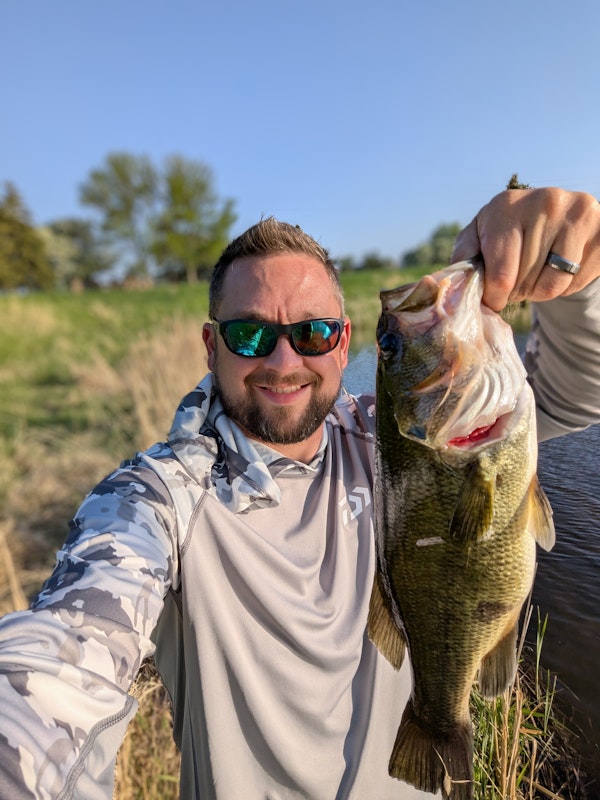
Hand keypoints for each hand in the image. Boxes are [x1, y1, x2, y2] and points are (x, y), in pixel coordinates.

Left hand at [452, 188, 599, 310]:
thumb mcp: (480, 236)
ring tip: (534, 275)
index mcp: (507, 205)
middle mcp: (545, 202)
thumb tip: (452, 286)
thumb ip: (463, 256)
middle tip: (515, 284)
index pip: (500, 274)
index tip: (493, 299)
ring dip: (538, 292)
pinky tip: (556, 268)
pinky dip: (562, 287)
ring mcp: (577, 215)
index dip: (494, 297)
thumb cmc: (507, 231)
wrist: (556, 214)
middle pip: (524, 282)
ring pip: (551, 286)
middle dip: (515, 293)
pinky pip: (574, 282)